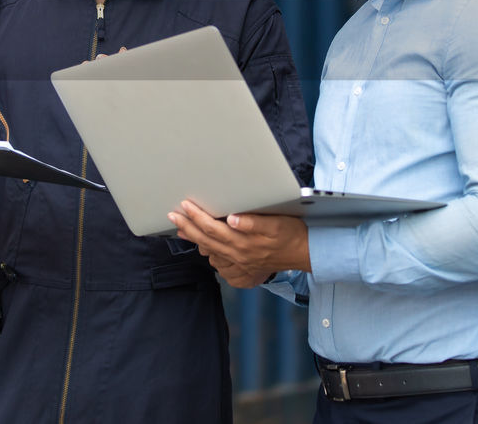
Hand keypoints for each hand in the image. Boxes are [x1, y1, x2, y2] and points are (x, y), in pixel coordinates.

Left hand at [168, 200, 310, 288]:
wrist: (305, 253)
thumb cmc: (290, 233)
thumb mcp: (275, 224)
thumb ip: (252, 222)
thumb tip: (232, 218)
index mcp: (243, 242)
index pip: (212, 228)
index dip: (196, 217)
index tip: (184, 205)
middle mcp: (238, 255)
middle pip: (206, 241)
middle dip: (187, 227)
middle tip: (172, 216)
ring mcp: (240, 265)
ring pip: (210, 253)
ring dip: (194, 241)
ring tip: (181, 229)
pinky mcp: (244, 271)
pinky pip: (220, 265)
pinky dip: (209, 255)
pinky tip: (202, 248)